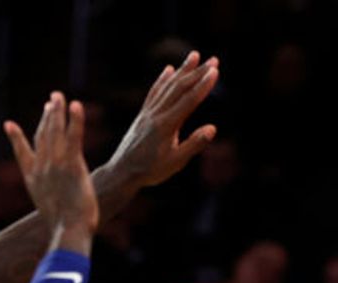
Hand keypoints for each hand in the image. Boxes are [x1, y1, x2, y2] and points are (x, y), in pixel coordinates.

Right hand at [5, 93, 98, 241]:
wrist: (68, 231)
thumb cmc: (65, 231)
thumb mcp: (53, 217)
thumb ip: (53, 208)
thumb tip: (57, 221)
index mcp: (33, 181)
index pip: (23, 154)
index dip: (16, 138)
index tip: (9, 124)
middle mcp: (41, 168)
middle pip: (42, 136)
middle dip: (46, 117)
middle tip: (50, 101)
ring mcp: (55, 164)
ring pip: (55, 131)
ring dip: (57, 111)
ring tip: (58, 96)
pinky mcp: (72, 164)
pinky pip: (74, 136)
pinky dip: (75, 119)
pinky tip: (76, 105)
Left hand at [106, 52, 219, 188]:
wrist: (122, 172)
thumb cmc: (151, 170)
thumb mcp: (176, 162)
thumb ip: (194, 144)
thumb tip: (212, 128)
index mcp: (166, 126)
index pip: (188, 101)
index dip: (203, 85)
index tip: (215, 72)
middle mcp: (156, 114)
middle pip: (179, 88)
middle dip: (198, 72)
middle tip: (214, 60)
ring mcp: (148, 112)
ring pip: (168, 86)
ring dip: (182, 70)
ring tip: (194, 55)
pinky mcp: (143, 114)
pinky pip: (154, 92)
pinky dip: (163, 79)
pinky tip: (169, 69)